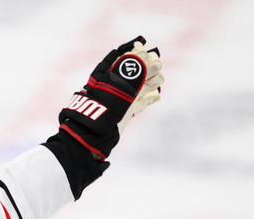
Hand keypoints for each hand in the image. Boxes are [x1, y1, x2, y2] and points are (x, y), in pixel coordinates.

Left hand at [58, 37, 163, 159]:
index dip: (134, 53)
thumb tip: (143, 54)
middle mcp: (114, 87)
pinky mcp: (126, 113)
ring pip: (140, 87)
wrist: (94, 136)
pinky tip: (157, 96)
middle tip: (157, 65)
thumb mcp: (116, 86)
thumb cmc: (102, 108)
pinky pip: (140, 104)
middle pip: (135, 73)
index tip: (144, 48)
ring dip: (151, 82)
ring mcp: (121, 100)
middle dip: (147, 67)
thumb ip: (130, 71)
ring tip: (159, 80)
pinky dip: (148, 99)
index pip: (122, 59)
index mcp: (107, 77)